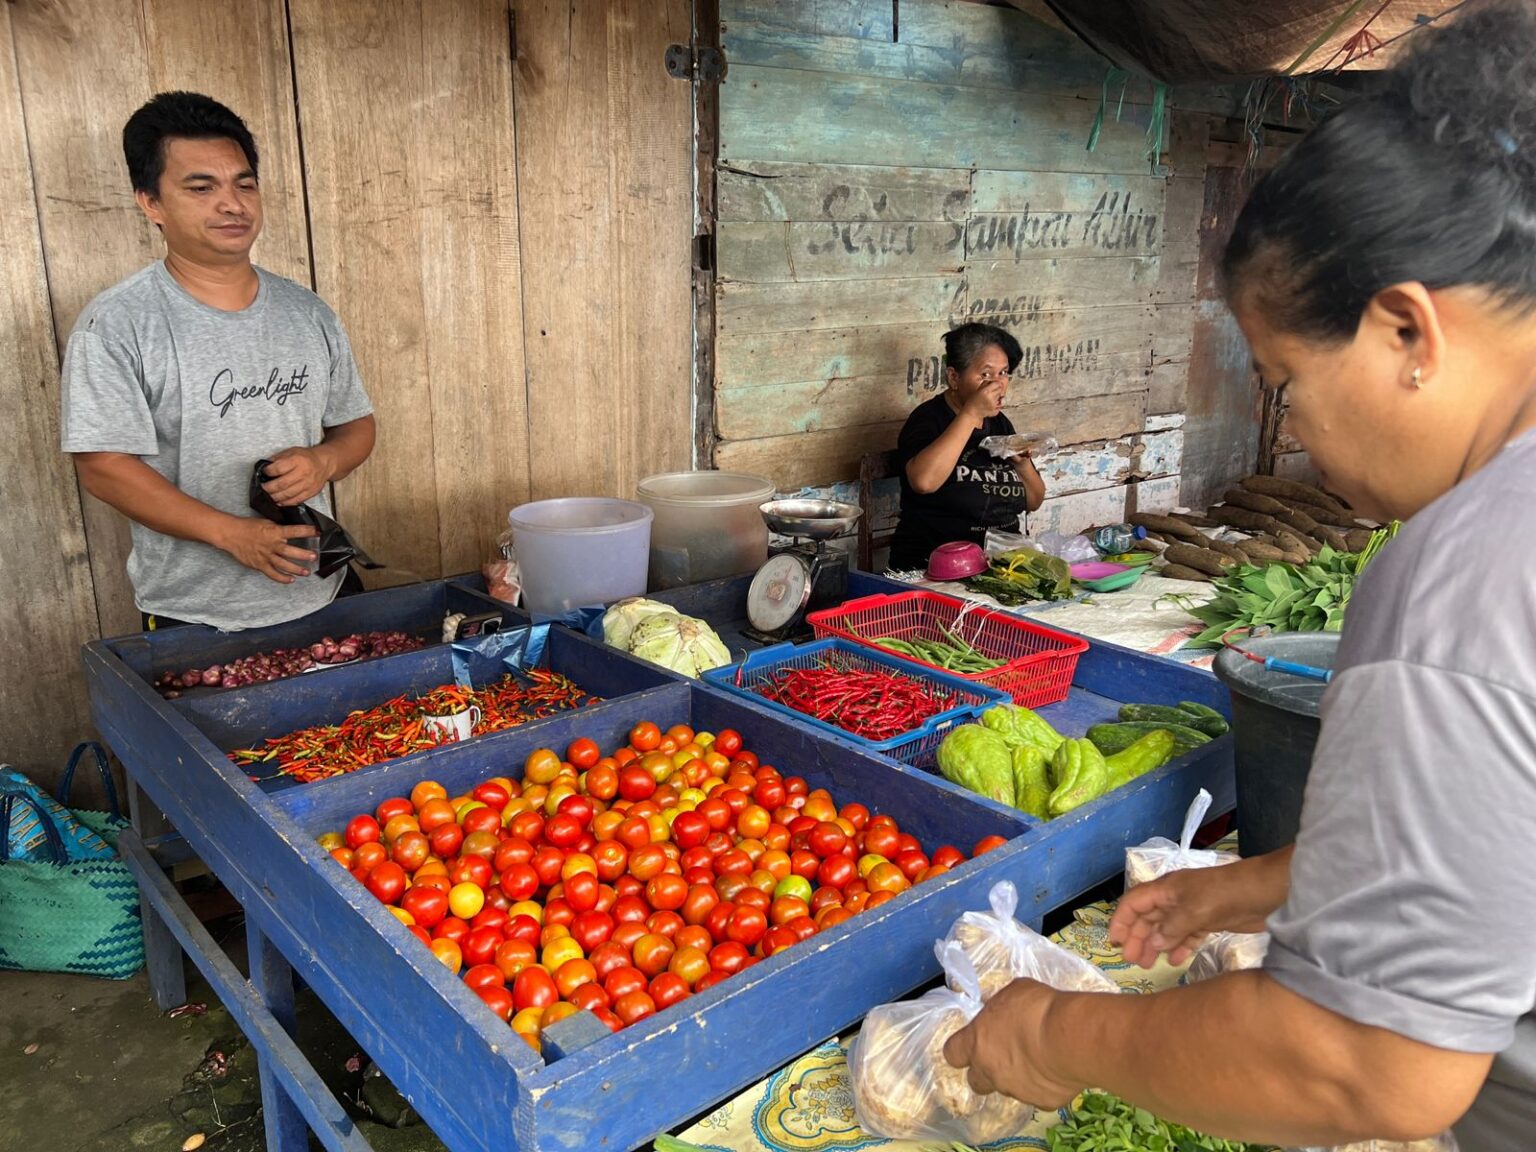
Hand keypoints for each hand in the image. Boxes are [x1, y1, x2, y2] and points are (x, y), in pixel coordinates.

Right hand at [218, 517, 319, 582]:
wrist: (231, 534)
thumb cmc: (249, 527)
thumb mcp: (267, 522)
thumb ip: (279, 529)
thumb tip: (293, 531)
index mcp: (274, 532)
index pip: (294, 531)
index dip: (307, 531)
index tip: (317, 532)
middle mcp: (271, 545)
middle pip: (290, 551)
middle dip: (303, 555)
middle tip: (314, 557)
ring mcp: (265, 556)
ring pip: (283, 564)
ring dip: (296, 569)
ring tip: (306, 572)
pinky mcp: (259, 565)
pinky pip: (272, 574)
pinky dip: (282, 578)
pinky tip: (290, 580)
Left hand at [261, 445, 334, 505]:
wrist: (323, 464)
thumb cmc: (306, 457)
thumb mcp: (291, 451)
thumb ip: (277, 458)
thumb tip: (264, 467)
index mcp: (297, 460)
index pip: (278, 468)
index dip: (268, 472)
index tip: (264, 472)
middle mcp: (303, 473)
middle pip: (282, 484)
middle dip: (269, 488)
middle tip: (262, 488)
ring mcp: (308, 484)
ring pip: (288, 494)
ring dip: (275, 497)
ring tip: (268, 496)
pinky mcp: (310, 493)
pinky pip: (296, 500)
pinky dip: (285, 502)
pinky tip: (279, 501)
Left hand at [943, 979, 1080, 1108]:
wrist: (1069, 1038)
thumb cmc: (1037, 1008)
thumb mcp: (1013, 992)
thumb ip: (1000, 1006)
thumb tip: (998, 1010)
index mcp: (977, 1042)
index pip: (952, 1053)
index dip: (960, 1049)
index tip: (970, 1042)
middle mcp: (990, 1071)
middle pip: (975, 1081)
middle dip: (984, 1071)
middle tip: (1002, 1055)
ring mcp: (1015, 1090)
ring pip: (1007, 1088)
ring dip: (1015, 1077)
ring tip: (1036, 1058)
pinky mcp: (1042, 1102)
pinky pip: (1038, 1096)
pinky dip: (1043, 1086)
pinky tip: (1056, 1070)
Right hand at [958, 380, 1007, 425]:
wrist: (972, 413)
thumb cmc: (973, 402)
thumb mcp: (978, 390)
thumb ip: (986, 383)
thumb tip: (993, 379)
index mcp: (985, 391)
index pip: (997, 384)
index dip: (996, 383)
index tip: (995, 384)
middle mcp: (990, 397)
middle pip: (1000, 389)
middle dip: (997, 390)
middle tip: (992, 392)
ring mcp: (993, 404)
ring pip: (1000, 396)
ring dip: (997, 396)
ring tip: (989, 398)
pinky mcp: (995, 410)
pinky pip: (1000, 404)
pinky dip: (997, 403)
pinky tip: (990, 404)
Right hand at [1109, 853, 1284, 967]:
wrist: (1264, 892)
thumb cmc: (1224, 894)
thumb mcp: (1193, 910)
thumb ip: (1170, 928)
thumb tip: (1151, 944)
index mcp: (1166, 889)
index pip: (1134, 902)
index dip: (1122, 920)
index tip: (1115, 943)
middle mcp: (1175, 898)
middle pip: (1148, 917)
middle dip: (1137, 937)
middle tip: (1131, 961)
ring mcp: (1192, 910)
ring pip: (1165, 929)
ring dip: (1155, 945)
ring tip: (1148, 965)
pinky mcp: (1208, 921)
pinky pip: (1186, 935)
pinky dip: (1179, 947)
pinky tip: (1175, 960)